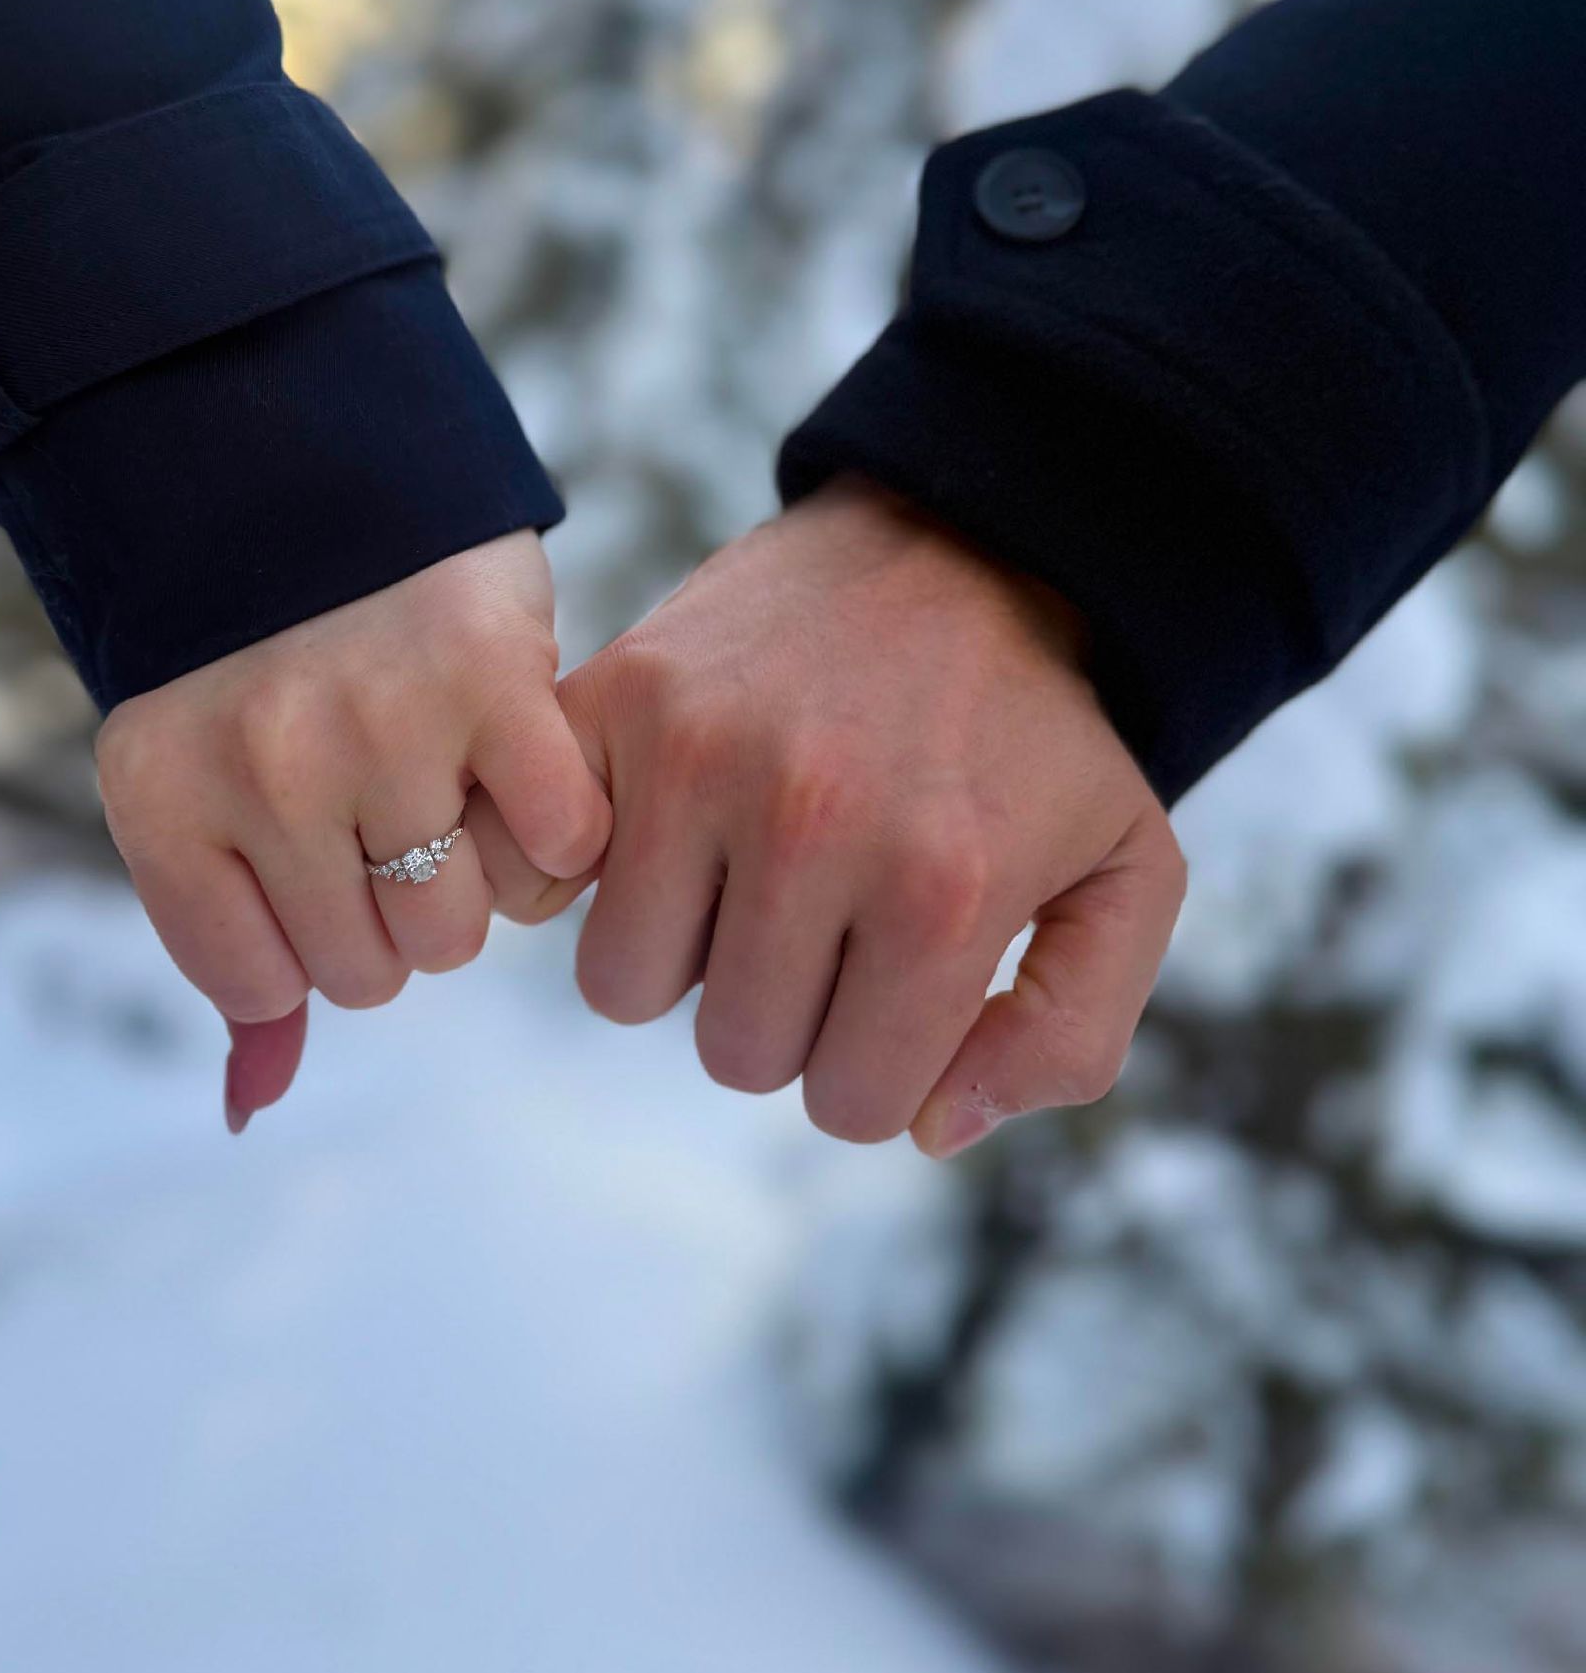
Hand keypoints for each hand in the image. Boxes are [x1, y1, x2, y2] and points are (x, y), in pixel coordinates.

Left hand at [94, 531, 611, 1131]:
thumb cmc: (255, 655)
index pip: (268, 984)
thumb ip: (235, 948)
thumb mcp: (199, 787)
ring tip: (452, 781)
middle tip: (396, 808)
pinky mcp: (490, 679)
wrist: (305, 452)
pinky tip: (524, 769)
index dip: (312, 938)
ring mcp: (376, 725)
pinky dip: (559, 829)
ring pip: (462, 927)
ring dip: (477, 875)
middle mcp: (259, 770)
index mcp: (163, 797)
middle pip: (376, 969)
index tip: (318, 856)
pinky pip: (559, 846)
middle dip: (396, 909)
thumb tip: (251, 1107)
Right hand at [473, 480, 1184, 1154]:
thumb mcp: (1128, 876)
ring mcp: (697, 755)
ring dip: (688, 952)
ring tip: (752, 869)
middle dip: (785, 1009)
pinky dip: (587, 874)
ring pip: (626, 984)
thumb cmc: (1038, 734)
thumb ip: (1070, 1035)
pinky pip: (543, 872)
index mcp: (941, 892)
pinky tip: (663, 830)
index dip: (875, 1064)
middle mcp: (810, 825)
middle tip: (830, 916)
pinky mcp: (618, 698)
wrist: (961, 542)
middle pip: (733, 1051)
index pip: (848, 1104)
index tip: (898, 982)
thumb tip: (930, 1130)